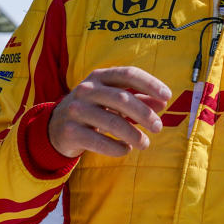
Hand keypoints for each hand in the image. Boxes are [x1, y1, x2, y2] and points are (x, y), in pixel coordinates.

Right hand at [48, 66, 170, 157]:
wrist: (56, 126)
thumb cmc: (93, 109)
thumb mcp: (112, 99)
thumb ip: (137, 99)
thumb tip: (162, 103)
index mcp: (100, 76)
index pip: (128, 74)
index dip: (150, 83)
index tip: (168, 97)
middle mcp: (87, 89)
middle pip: (121, 98)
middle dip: (144, 113)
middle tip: (158, 127)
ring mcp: (76, 110)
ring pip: (111, 122)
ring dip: (133, 134)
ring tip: (145, 143)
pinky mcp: (70, 131)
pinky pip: (98, 141)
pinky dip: (116, 147)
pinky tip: (126, 150)